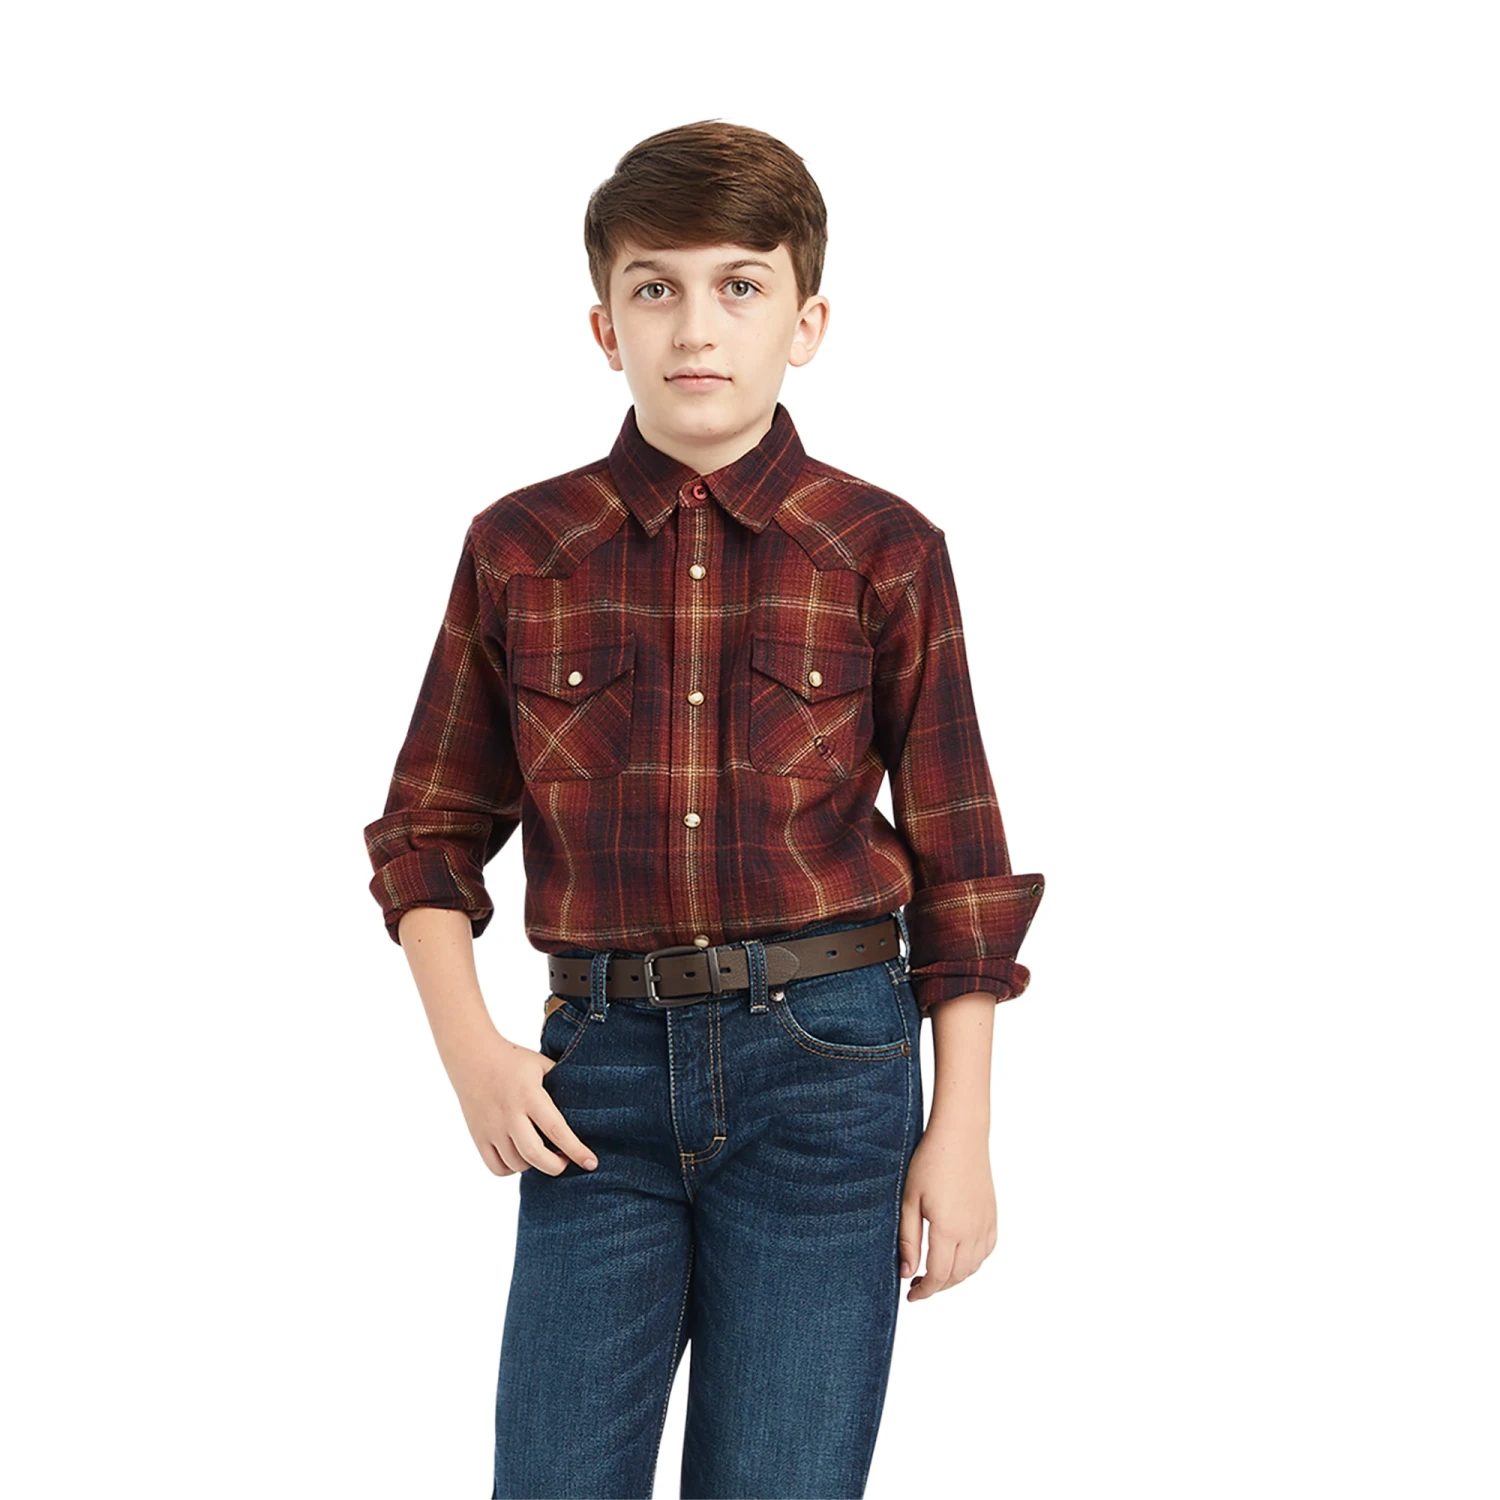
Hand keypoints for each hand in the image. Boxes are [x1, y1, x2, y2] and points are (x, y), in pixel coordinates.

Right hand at [440, 1028, 599, 1178]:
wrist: (472, 1056)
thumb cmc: (513, 1060)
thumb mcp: (542, 1065)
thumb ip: (562, 1084)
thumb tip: (590, 1104)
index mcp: (530, 1095)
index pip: (556, 1130)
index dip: (576, 1150)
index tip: (592, 1163)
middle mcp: (509, 1114)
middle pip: (535, 1155)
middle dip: (556, 1166)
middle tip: (566, 1160)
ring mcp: (491, 1128)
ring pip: (517, 1164)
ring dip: (535, 1165)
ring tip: (543, 1152)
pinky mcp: (478, 1136)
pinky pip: (497, 1167)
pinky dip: (512, 1169)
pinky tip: (520, 1156)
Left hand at [897, 1121, 997, 1299]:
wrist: (960, 1135)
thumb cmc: (930, 1161)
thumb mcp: (909, 1200)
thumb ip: (908, 1239)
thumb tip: (907, 1272)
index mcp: (949, 1230)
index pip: (938, 1276)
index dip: (924, 1291)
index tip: (911, 1296)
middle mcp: (972, 1232)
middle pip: (957, 1276)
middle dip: (938, 1286)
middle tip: (918, 1284)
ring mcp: (985, 1224)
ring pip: (974, 1266)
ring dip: (955, 1276)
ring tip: (935, 1272)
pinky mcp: (992, 1214)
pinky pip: (986, 1250)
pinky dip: (973, 1261)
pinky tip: (959, 1255)